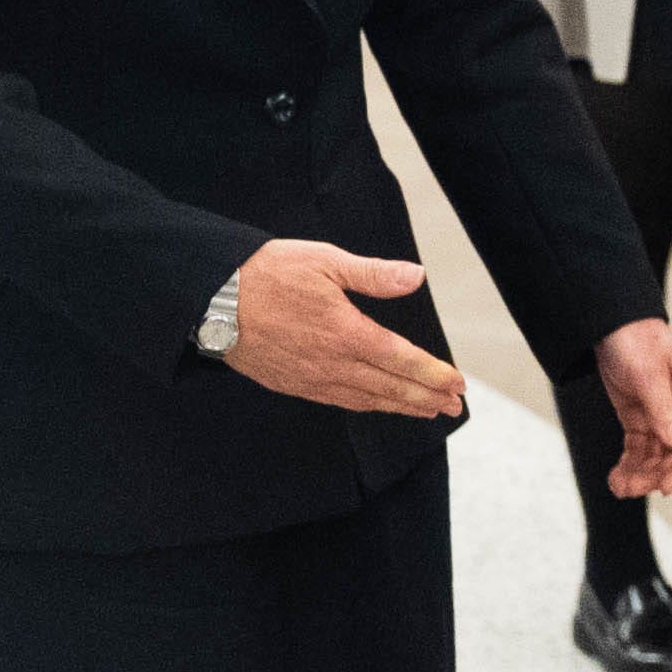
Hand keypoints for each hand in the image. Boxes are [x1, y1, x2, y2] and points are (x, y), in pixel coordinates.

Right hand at [221, 236, 465, 419]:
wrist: (214, 300)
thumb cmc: (269, 273)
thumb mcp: (325, 261)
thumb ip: (373, 274)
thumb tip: (416, 276)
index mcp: (346, 332)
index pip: (403, 360)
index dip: (433, 374)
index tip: (458, 383)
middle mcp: (333, 363)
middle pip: (391, 388)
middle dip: (428, 398)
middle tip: (455, 406)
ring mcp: (312, 378)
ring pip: (368, 400)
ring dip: (402, 407)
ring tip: (428, 410)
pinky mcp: (293, 384)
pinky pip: (340, 401)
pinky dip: (368, 406)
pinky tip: (379, 404)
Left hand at [593, 317, 671, 498]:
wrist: (610, 325)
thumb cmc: (636, 340)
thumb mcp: (648, 375)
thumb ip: (663, 410)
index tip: (664, 488)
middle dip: (653, 474)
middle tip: (630, 490)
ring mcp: (660, 415)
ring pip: (655, 455)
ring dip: (639, 474)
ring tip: (618, 487)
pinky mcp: (640, 418)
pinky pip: (639, 448)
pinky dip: (629, 464)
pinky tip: (616, 478)